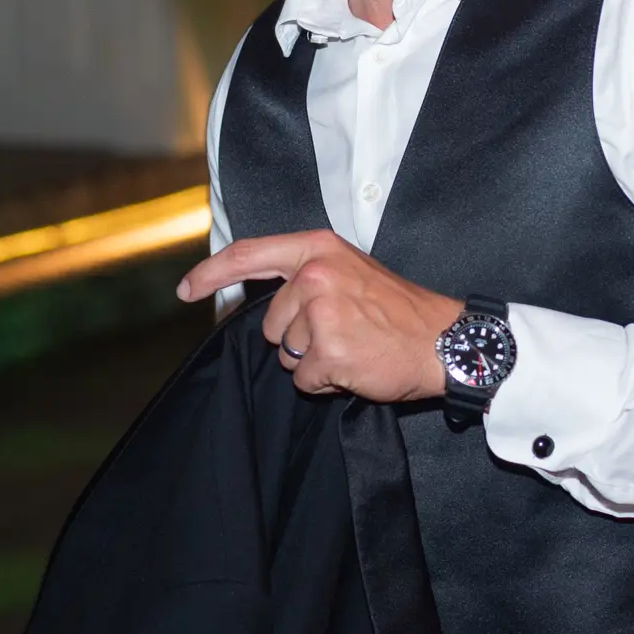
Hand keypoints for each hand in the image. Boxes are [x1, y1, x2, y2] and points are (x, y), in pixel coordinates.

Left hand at [179, 230, 462, 401]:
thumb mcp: (351, 273)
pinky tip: (357, 366)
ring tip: (354, 347)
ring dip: (313, 361)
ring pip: (285, 355)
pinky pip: (305, 380)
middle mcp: (315, 276)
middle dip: (297, 338)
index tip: (187, 290)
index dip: (211, 274)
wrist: (446, 340)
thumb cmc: (400, 312)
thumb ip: (306, 278)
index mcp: (319, 250)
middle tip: (344, 332)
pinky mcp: (329, 351)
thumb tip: (261, 305)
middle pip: (270, 324)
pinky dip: (327, 382)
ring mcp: (321, 313)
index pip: (249, 256)